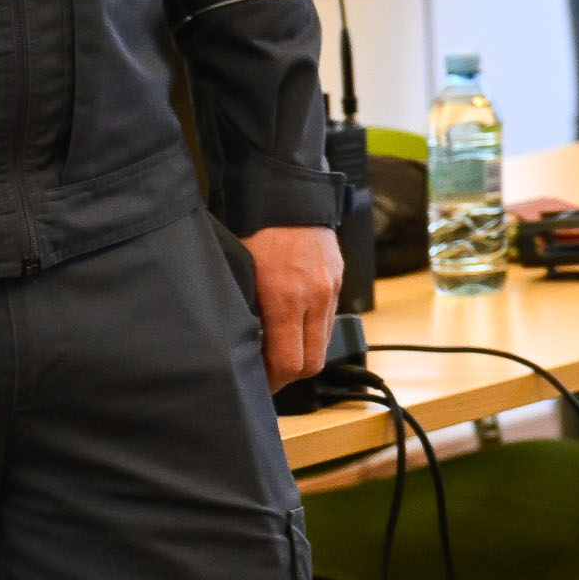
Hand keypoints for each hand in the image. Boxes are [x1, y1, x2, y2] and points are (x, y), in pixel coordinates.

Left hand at [246, 223, 341, 391]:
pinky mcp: (337, 279)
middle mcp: (314, 297)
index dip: (273, 382)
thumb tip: (246, 348)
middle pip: (312, 363)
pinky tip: (293, 322)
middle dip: (290, 375)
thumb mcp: (241, 276)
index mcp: (286, 298)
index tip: (259, 384)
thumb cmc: (254, 232)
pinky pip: (328, 318)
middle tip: (268, 375)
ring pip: (323, 343)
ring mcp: (330, 288)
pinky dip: (312, 329)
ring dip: (303, 352)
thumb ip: (248, 314)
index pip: (289, 363)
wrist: (287, 195)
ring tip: (279, 348)